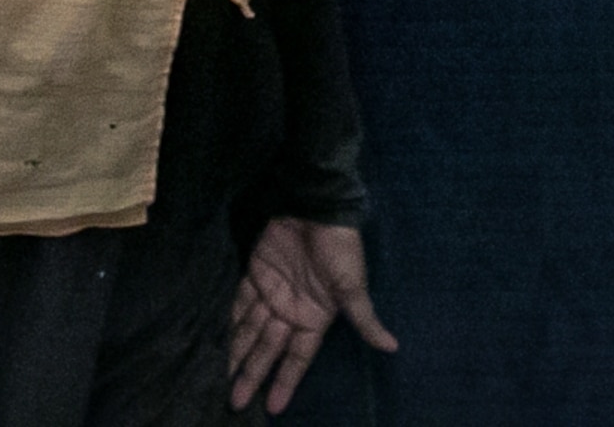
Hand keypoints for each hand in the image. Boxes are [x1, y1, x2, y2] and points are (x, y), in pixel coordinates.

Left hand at [227, 217, 398, 414]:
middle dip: (252, 375)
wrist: (317, 207)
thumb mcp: (352, 287)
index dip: (284, 382)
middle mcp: (290, 311)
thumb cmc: (339, 249)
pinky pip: (240, 303)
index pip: (296, 358)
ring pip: (250, 331)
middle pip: (267, 350)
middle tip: (235, 403)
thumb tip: (392, 347)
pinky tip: (220, 340)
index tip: (271, 408)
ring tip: (223, 379)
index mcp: (314, 319)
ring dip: (237, 354)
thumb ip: (364, 319)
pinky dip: (230, 321)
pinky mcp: (256, 273)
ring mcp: (272, 293)